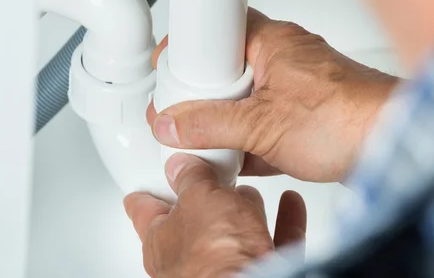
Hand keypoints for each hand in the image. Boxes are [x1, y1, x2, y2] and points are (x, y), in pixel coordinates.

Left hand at [124, 153, 306, 277]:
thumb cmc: (214, 253)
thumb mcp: (198, 196)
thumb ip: (191, 177)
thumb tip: (183, 166)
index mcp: (160, 241)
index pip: (143, 211)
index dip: (143, 194)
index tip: (143, 184)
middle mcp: (189, 259)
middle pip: (194, 222)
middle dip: (205, 198)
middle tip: (209, 176)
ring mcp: (225, 267)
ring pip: (235, 233)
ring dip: (244, 210)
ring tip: (251, 190)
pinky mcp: (259, 270)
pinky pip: (272, 240)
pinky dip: (282, 220)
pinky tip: (290, 202)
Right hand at [147, 8, 398, 181]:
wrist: (397, 148)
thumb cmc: (348, 118)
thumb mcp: (261, 125)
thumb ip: (211, 124)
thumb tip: (175, 123)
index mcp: (273, 42)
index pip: (218, 27)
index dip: (189, 47)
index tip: (168, 66)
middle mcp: (286, 59)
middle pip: (229, 69)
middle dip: (205, 93)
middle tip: (186, 111)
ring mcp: (298, 89)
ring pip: (248, 99)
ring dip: (230, 121)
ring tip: (210, 139)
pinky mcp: (309, 117)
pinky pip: (268, 122)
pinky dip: (251, 139)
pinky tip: (239, 158)